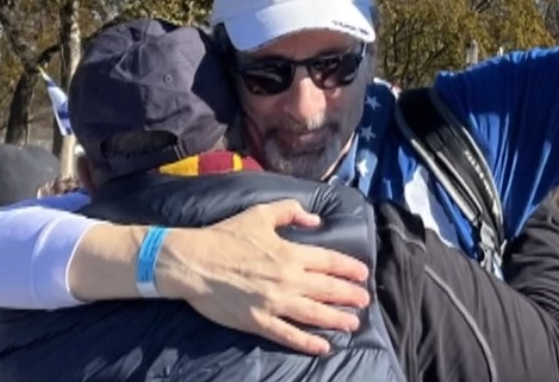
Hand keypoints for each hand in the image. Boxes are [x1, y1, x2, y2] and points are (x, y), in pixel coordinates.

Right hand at [158, 199, 371, 355]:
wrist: (193, 261)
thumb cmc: (225, 236)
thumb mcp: (260, 214)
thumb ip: (291, 212)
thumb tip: (315, 220)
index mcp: (290, 253)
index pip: (328, 261)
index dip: (348, 268)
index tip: (363, 274)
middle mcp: (287, 279)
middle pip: (327, 289)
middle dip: (349, 296)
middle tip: (365, 301)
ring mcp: (274, 303)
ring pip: (314, 314)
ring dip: (337, 319)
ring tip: (353, 324)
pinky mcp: (258, 321)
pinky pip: (288, 335)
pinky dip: (307, 342)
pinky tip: (323, 346)